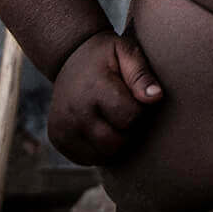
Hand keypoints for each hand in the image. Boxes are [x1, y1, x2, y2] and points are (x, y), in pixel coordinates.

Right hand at [46, 29, 161, 163]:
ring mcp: (62, 127)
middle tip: (126, 112)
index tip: (135, 98)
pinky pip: (88, 159)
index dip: (140, 111)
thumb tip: (155, 98)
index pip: (130, 117)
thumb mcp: (125, 52)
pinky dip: (98, 149)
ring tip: (113, 119)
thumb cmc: (105, 56)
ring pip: (102, 156)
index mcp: (94, 88)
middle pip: (115, 143)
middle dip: (128, 132)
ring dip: (114, 143)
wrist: (69, 56)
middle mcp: (74, 111)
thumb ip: (141, 75)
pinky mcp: (57, 139)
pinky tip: (100, 127)